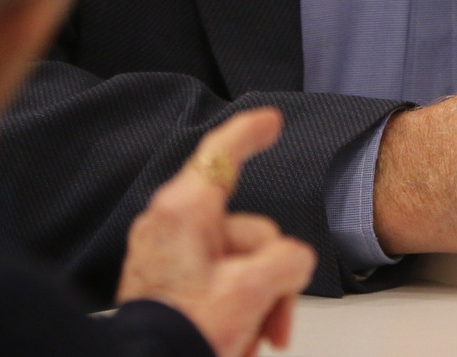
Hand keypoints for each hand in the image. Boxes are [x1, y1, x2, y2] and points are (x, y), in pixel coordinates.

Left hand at [117, 108, 315, 356]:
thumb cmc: (182, 332)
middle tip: (276, 322)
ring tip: (254, 340)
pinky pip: (215, 278)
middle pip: (248, 229)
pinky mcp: (164, 281)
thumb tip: (292, 261)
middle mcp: (170, 223)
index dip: (251, 133)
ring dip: (257, 301)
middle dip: (273, 278)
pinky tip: (237, 339)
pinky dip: (235, 306)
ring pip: (238, 261)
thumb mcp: (252, 291)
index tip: (271, 122)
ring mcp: (166, 254)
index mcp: (184, 210)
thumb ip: (288, 260)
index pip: (222, 154)